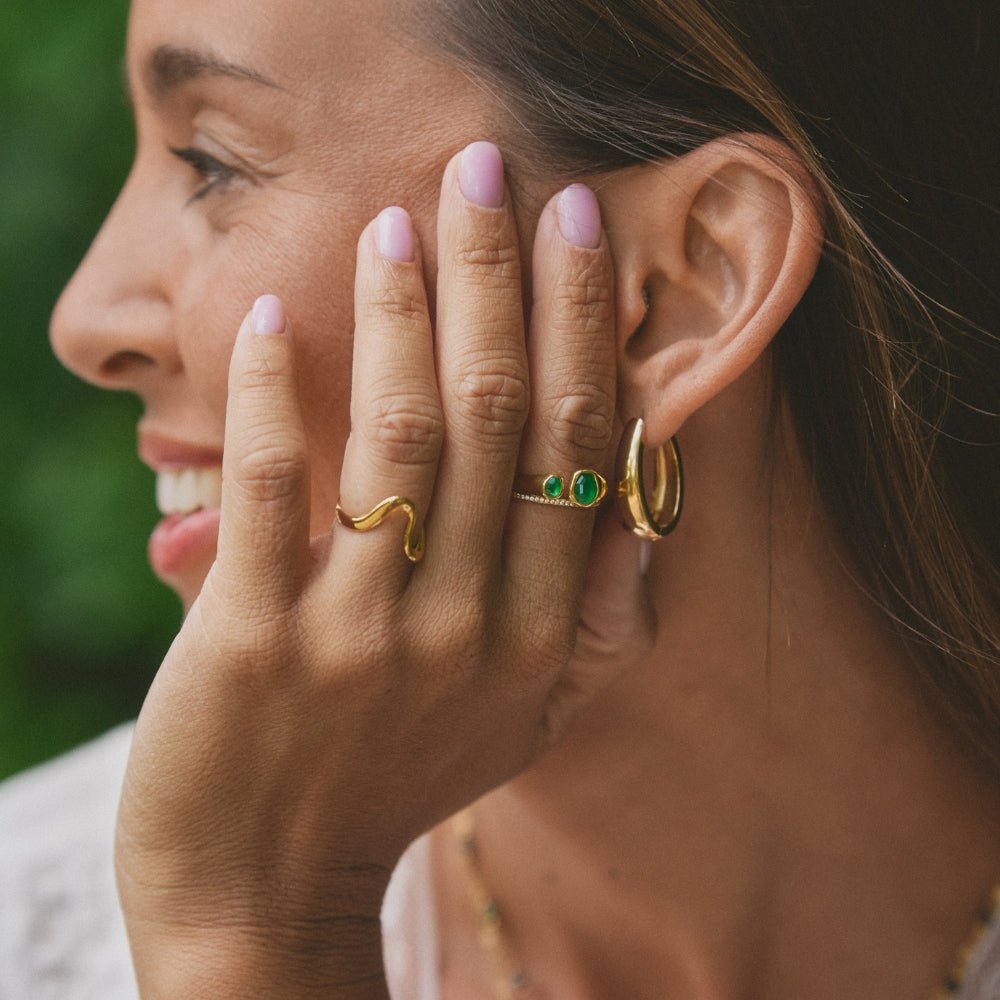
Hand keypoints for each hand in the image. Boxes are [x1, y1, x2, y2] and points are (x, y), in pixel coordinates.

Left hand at [115, 143, 649, 996]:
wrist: (267, 896)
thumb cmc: (394, 788)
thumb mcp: (527, 724)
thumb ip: (602, 625)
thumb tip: (646, 509)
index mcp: (538, 637)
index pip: (571, 449)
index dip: (577, 327)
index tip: (573, 229)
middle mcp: (464, 625)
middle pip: (496, 416)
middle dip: (497, 279)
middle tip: (486, 170)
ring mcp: (360, 631)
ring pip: (399, 435)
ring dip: (399, 311)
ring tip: (395, 220)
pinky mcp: (254, 639)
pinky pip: (273, 487)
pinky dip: (274, 394)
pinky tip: (279, 319)